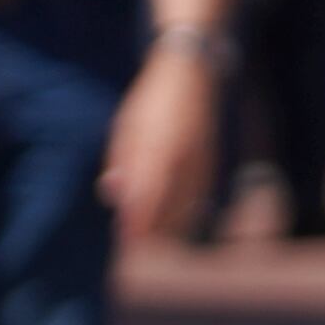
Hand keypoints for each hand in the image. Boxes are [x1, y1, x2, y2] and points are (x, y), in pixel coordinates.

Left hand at [100, 50, 220, 242]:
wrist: (192, 73)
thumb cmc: (150, 100)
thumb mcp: (125, 126)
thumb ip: (120, 161)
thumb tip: (112, 196)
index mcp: (157, 148)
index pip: (145, 199)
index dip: (136, 226)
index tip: (125, 245)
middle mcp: (183, 158)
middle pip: (167, 210)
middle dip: (151, 233)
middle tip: (135, 250)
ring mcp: (201, 161)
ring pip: (188, 207)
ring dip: (170, 228)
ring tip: (154, 244)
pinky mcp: (212, 162)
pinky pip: (201, 198)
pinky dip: (187, 214)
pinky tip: (177, 224)